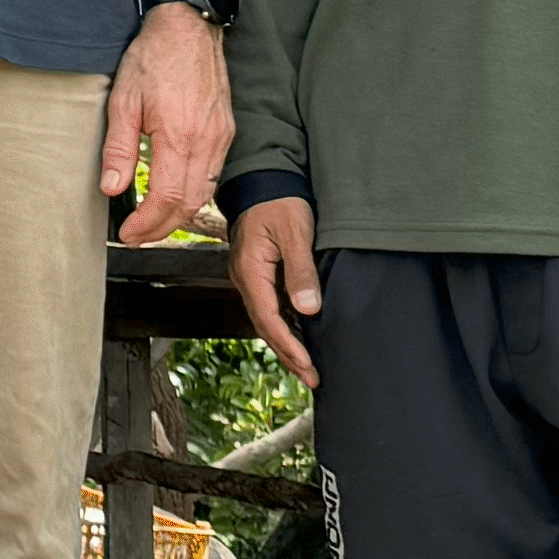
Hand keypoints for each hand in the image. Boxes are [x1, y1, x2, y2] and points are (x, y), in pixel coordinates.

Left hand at [99, 4, 231, 249]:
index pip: (167, 198)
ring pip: (205, 193)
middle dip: (162, 228)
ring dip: (179, 215)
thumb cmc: (154, 58)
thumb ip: (117, 148)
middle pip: (189, 204)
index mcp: (179, 136)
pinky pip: (214, 175)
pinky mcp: (226, 131)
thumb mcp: (123, 100)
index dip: (146, 224)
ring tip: (152, 222)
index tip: (128, 232)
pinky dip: (195, 194)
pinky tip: (175, 195)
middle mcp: (206, 141)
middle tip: (137, 235)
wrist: (188, 28)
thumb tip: (111, 188)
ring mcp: (220, 137)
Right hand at [227, 194, 320, 383]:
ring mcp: (249, 278)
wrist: (264, 180)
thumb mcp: (295, 232)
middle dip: (288, 355)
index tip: (308, 365)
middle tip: (313, 378)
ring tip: (306, 368)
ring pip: (266, 320)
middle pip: (265, 326)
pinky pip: (268, 308)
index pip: (269, 318)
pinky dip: (283, 328)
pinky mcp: (258, 274)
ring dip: (285, 345)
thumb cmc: (280, 202)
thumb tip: (307, 309)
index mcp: (251, 271)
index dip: (289, 346)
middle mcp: (245, 279)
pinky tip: (298, 338)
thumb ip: (301, 270)